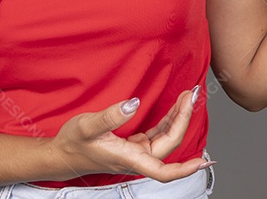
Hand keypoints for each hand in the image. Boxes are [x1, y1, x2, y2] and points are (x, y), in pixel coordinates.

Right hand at [47, 88, 206, 181]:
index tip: (203, 161)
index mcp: (129, 158)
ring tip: (186, 96)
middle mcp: (137, 158)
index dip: (184, 169)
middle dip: (184, 119)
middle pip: (170, 144)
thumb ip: (111, 116)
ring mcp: (137, 152)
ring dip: (178, 119)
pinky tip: (173, 109)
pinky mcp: (134, 145)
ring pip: (165, 138)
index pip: (163, 171)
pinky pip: (157, 134)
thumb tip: (134, 103)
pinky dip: (168, 120)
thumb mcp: (88, 125)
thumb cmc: (74, 143)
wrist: (63, 153)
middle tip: (190, 94)